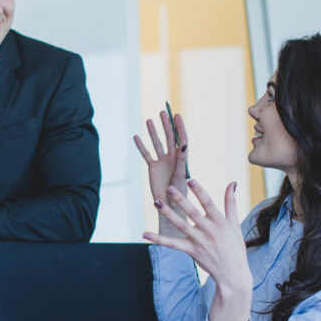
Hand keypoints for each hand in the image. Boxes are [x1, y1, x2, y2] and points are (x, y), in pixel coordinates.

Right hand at [134, 111, 188, 236]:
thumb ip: (182, 160)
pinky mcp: (153, 168)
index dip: (179, 127)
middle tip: (163, 112)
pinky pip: (146, 154)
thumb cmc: (179, 196)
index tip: (176, 115)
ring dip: (153, 132)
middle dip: (166, 125)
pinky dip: (141, 146)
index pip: (181, 139)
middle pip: (169, 138)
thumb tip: (184, 143)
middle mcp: (172, 159)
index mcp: (182, 159)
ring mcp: (162, 163)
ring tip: (149, 120)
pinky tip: (136, 136)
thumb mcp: (181, 176)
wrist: (169, 208)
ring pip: (157, 144)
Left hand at [143, 180, 251, 320]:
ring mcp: (199, 242)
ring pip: (181, 225)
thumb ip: (231, 203)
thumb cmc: (235, 248)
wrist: (233, 274)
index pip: (209, 204)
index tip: (190, 180)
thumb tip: (232, 182)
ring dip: (168, 214)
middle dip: (180, 200)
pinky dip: (158, 239)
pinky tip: (145, 233)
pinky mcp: (191, 251)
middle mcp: (209, 231)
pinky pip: (172, 244)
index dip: (199, 192)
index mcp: (220, 223)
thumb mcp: (235, 225)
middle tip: (168, 187)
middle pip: (192, 213)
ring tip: (156, 202)